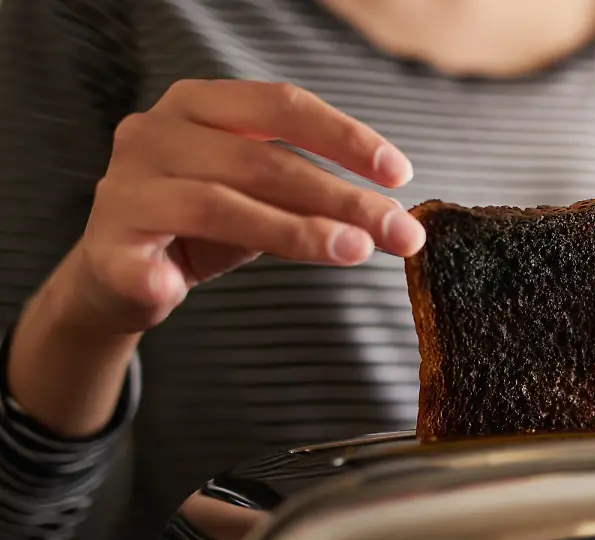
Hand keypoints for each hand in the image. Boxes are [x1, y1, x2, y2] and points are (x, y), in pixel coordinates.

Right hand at [67, 79, 422, 335]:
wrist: (119, 275)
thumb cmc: (202, 225)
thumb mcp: (264, 198)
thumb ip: (314, 195)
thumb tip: (393, 217)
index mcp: (198, 105)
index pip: (280, 106)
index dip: (344, 137)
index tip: (399, 174)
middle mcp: (155, 133)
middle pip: (263, 160)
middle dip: (341, 198)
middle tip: (398, 231)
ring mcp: (125, 189)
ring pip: (218, 205)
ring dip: (294, 231)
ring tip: (352, 252)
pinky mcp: (105, 247)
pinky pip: (139, 264)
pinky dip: (161, 278)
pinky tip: (176, 290)